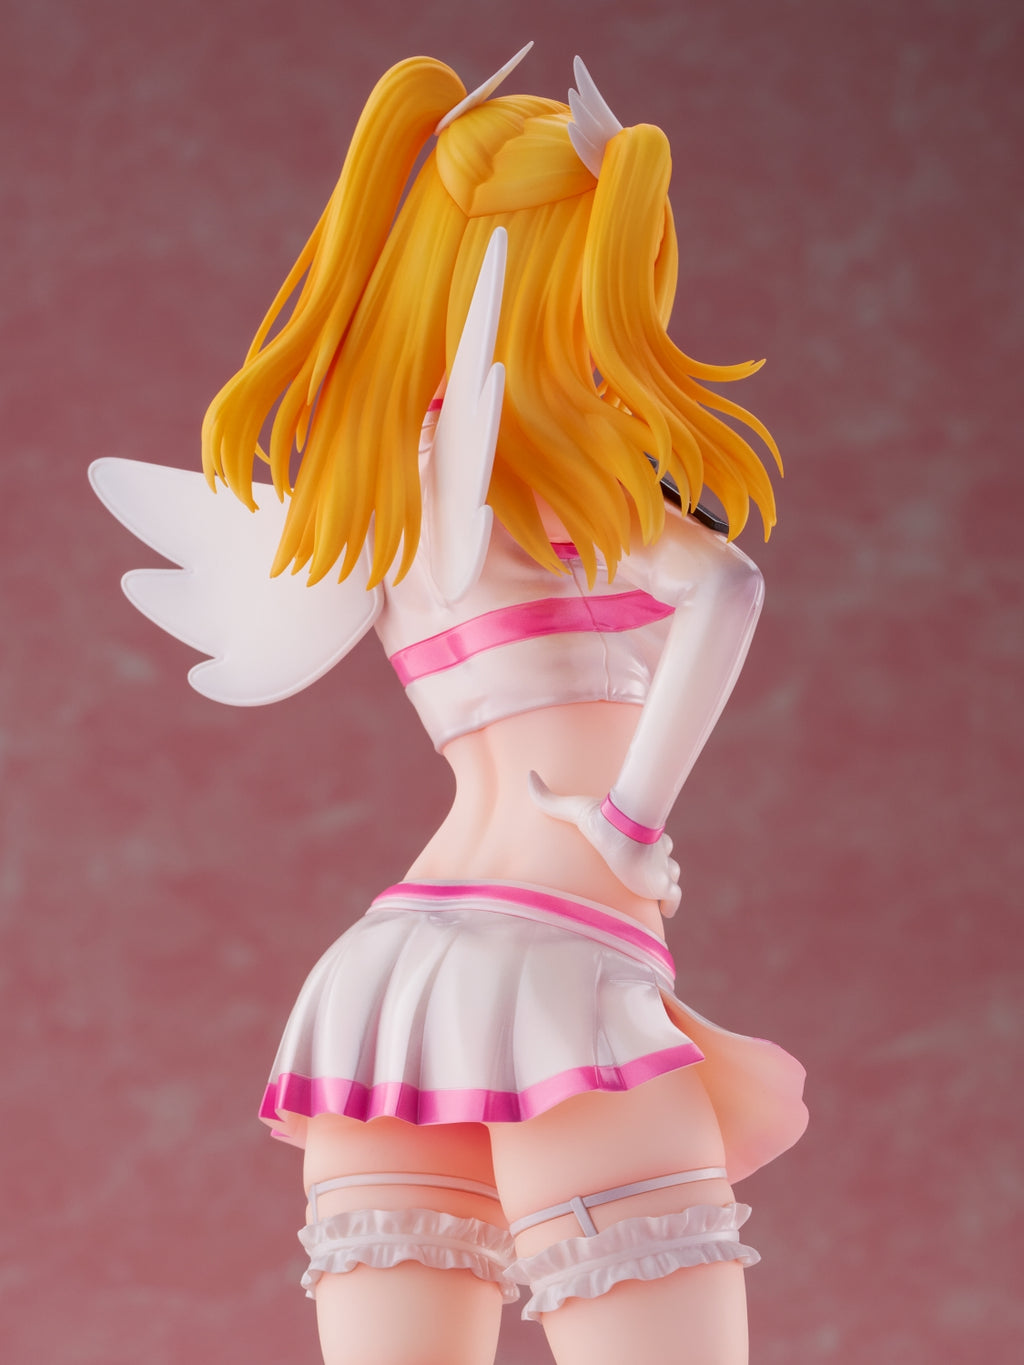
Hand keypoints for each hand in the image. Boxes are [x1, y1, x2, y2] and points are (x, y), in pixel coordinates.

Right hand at [528, 772, 681, 916]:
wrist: (622, 830)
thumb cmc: (604, 820)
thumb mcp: (574, 809)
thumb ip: (551, 799)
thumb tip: (528, 775)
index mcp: (641, 836)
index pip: (653, 841)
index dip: (651, 848)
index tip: (639, 855)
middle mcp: (654, 853)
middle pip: (665, 860)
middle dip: (659, 868)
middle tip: (645, 877)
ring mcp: (660, 870)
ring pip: (672, 876)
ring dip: (665, 884)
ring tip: (651, 891)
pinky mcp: (662, 886)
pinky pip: (673, 898)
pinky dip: (670, 903)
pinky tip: (662, 907)